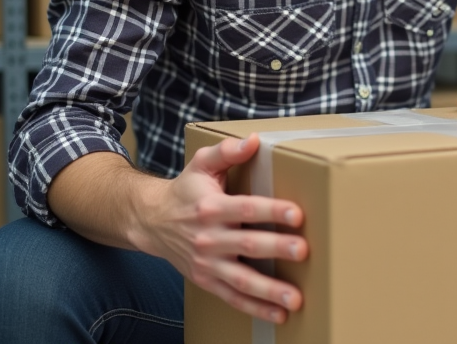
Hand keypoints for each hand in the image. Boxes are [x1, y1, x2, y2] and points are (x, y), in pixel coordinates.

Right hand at [131, 134, 307, 322]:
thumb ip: (227, 151)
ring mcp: (208, 263)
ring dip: (269, 290)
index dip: (271, 210)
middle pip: (248, 245)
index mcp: (212, 207)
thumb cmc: (186, 190)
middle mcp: (210, 237)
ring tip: (295, 298)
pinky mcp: (208, 281)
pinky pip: (233, 298)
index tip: (297, 214)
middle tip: (303, 251)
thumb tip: (255, 141)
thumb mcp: (202, 163)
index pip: (245, 208)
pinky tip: (279, 314)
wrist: (152, 221)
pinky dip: (256, 309)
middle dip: (277, 248)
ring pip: (241, 279)